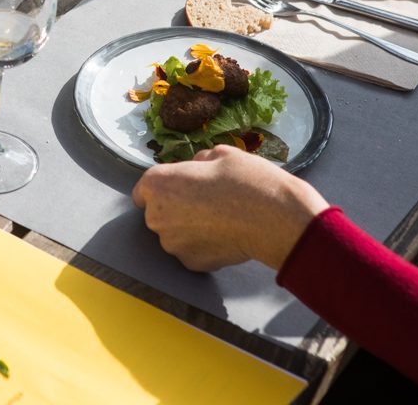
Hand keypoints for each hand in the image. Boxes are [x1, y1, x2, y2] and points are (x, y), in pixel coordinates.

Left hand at [131, 145, 329, 271]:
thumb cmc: (246, 180)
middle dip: (175, 207)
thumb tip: (197, 167)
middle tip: (205, 200)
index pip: (144, 189)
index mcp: (157, 184)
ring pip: (174, 234)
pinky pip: (191, 251)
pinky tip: (224, 235)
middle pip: (158, 212)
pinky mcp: (191, 263)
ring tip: (218, 218)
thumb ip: (197, 162)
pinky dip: (203, 245)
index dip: (164, 187)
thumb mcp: (220, 154)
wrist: (273, 217)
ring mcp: (172, 244)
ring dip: (188, 228)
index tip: (180, 186)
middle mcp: (156, 216)